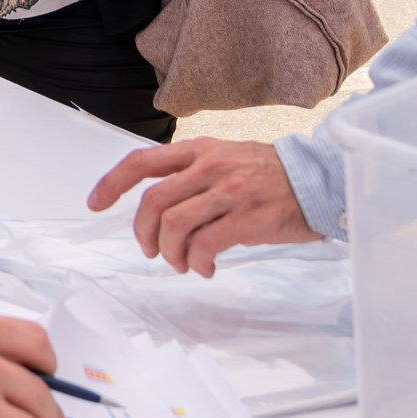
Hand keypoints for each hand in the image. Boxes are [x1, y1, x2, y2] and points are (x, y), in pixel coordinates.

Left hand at [86, 139, 320, 275]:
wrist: (320, 181)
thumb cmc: (272, 175)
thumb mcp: (226, 157)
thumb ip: (192, 173)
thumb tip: (157, 203)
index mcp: (199, 150)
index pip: (142, 162)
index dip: (111, 183)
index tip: (96, 203)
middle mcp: (209, 166)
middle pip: (153, 202)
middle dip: (143, 233)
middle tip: (151, 250)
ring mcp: (228, 191)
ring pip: (175, 226)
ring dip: (170, 253)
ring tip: (181, 263)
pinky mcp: (247, 218)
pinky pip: (205, 245)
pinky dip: (197, 262)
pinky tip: (205, 267)